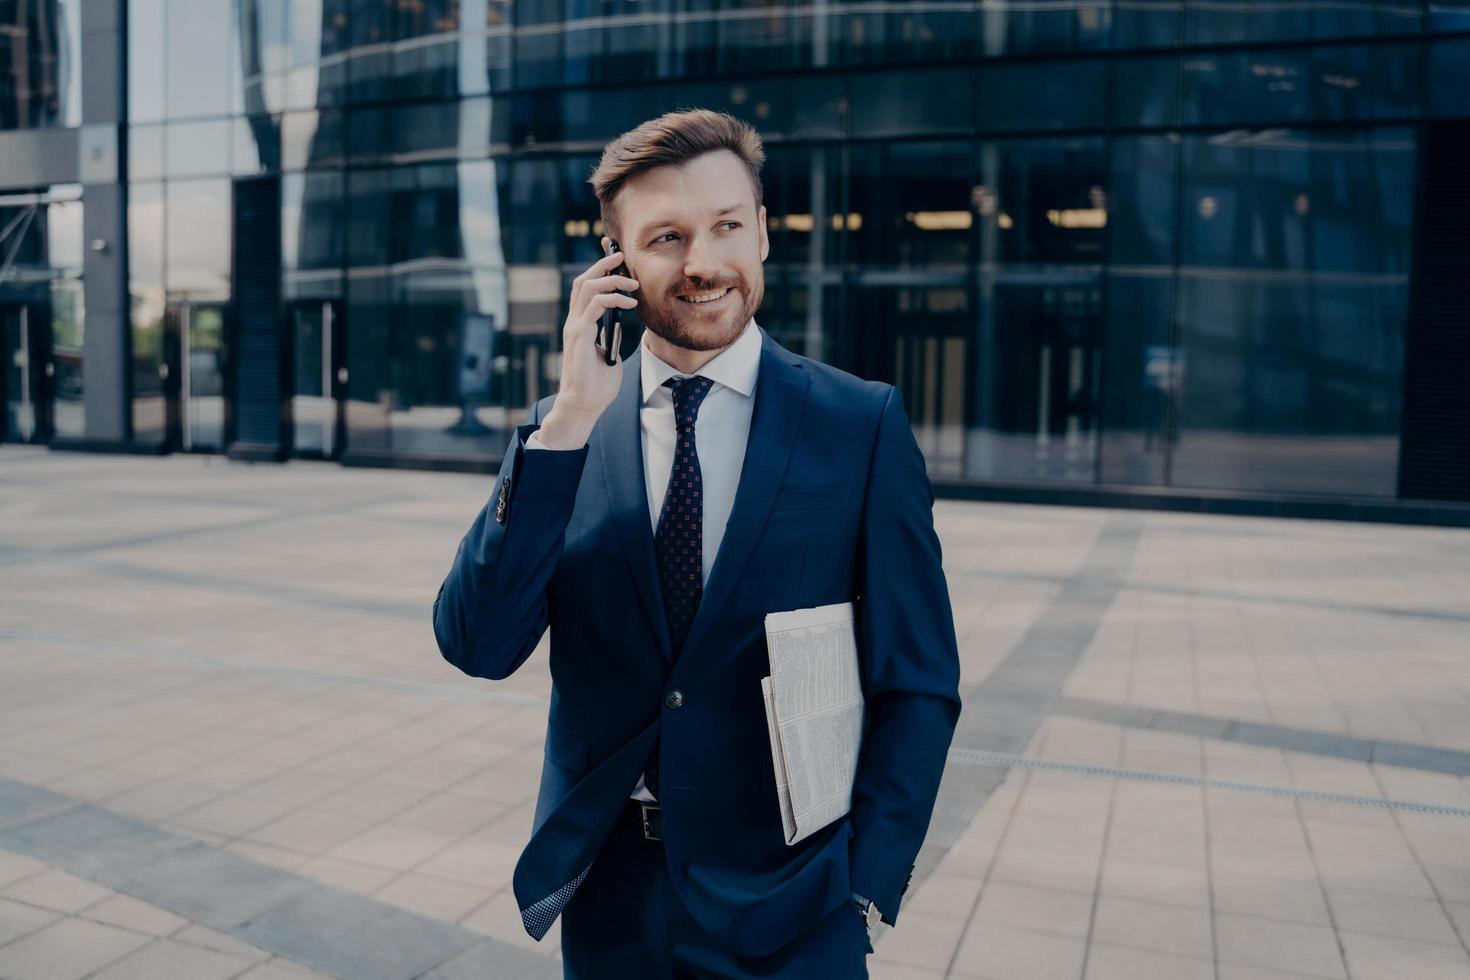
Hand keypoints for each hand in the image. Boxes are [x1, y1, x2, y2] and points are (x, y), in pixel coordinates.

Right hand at [538, 237, 638, 447]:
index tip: (616, 260)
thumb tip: (619, 326)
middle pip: (584, 280)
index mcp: (580, 325)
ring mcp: (575, 328)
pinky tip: (629, 303)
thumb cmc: (596, 387)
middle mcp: (574, 322)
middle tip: (621, 256)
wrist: (584, 406)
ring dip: (610, 279)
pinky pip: (595, 305)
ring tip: (631, 283)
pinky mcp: (580, 336)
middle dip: (602, 264)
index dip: (599, 271)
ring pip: (587, 287)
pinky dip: (612, 298)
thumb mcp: (609, 356)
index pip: (586, 289)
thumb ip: (611, 338)